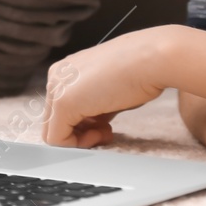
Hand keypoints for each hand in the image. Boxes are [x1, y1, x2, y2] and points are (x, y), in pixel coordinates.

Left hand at [42, 29, 170, 148]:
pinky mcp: (64, 103)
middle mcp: (57, 76)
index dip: (82, 126)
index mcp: (66, 70)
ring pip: (54, 132)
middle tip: (107, 132)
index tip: (105, 126)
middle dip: (80, 133)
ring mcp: (57, 88)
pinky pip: (57, 139)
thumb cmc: (139, 71)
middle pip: (55, 121)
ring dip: (81, 140)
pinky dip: (78, 145)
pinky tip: (102, 133)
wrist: (152, 60)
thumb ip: (94, 107)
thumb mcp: (109, 91)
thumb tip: (93, 125)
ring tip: (107, 131)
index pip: (61, 110)